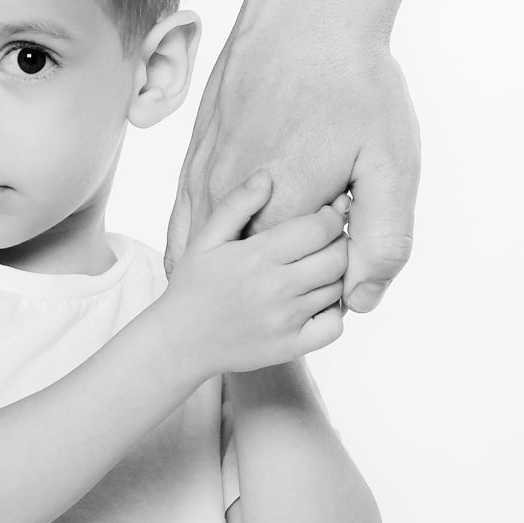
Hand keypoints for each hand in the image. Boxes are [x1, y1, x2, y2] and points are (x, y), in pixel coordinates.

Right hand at [160, 172, 347, 375]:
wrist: (182, 341)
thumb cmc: (195, 284)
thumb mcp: (206, 238)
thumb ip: (237, 205)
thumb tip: (266, 176)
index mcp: (257, 256)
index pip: (318, 229)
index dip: (332, 216)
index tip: (329, 211)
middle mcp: (276, 288)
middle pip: (337, 257)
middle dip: (340, 241)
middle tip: (330, 236)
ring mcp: (286, 320)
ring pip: (338, 288)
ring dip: (338, 273)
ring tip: (321, 263)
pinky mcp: (292, 346)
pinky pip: (335, 325)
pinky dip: (335, 310)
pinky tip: (319, 298)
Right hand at [166, 0, 419, 312]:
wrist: (304, 15)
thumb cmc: (353, 83)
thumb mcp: (390, 163)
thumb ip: (381, 238)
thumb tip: (363, 299)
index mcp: (278, 207)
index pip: (293, 284)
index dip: (324, 286)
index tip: (349, 256)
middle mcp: (228, 195)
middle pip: (245, 271)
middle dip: (277, 280)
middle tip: (316, 255)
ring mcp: (204, 172)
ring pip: (204, 250)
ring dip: (230, 270)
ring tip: (258, 274)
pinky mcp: (194, 154)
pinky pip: (187, 219)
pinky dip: (199, 246)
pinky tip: (216, 253)